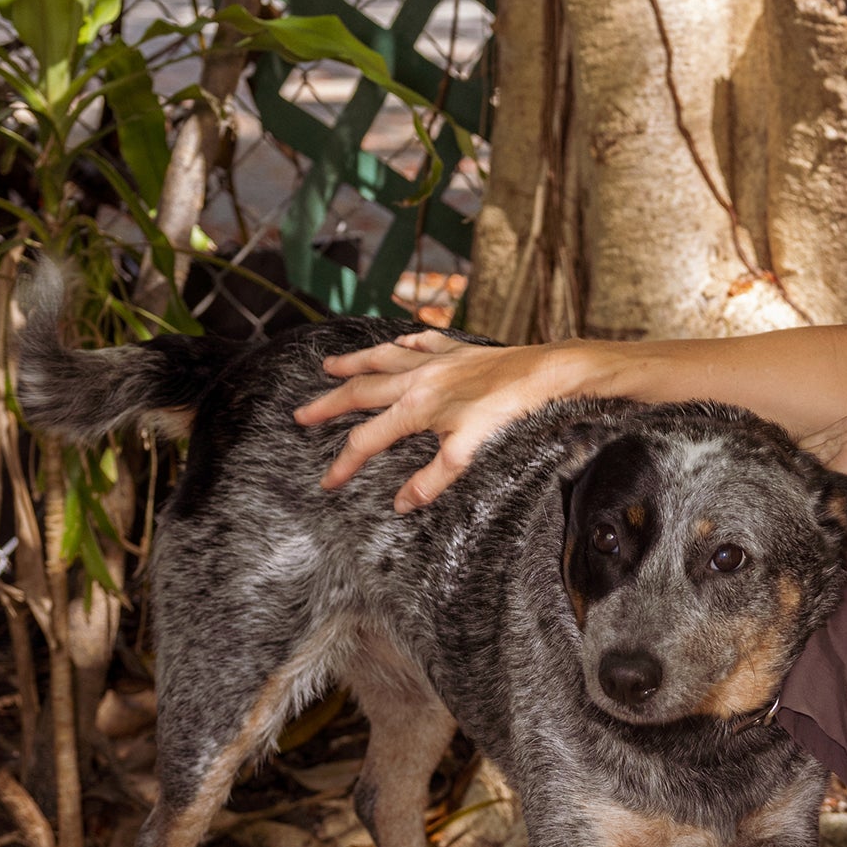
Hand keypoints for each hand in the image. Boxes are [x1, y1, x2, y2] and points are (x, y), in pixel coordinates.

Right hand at [294, 329, 586, 511]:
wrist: (544, 375)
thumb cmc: (509, 415)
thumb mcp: (468, 455)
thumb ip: (431, 480)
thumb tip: (400, 505)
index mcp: (416, 408)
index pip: (367, 441)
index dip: (343, 464)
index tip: (327, 482)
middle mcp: (418, 379)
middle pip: (361, 392)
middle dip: (328, 405)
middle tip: (301, 413)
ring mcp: (437, 360)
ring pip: (383, 358)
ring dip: (354, 363)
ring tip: (328, 366)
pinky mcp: (459, 349)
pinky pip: (422, 341)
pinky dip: (404, 342)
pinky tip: (398, 342)